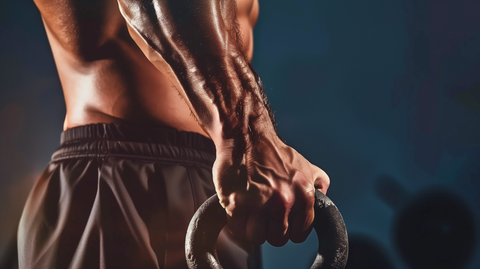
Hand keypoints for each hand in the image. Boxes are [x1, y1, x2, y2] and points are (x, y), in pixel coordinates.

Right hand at [212, 131, 329, 245]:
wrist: (245, 136)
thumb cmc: (273, 152)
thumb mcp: (304, 165)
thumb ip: (318, 182)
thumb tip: (324, 195)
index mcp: (304, 195)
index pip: (300, 234)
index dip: (289, 229)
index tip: (280, 220)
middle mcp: (284, 201)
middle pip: (277, 239)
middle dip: (269, 229)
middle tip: (262, 212)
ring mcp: (259, 203)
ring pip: (256, 238)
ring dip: (251, 227)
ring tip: (250, 209)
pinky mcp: (236, 204)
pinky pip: (237, 228)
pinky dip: (235, 220)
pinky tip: (238, 204)